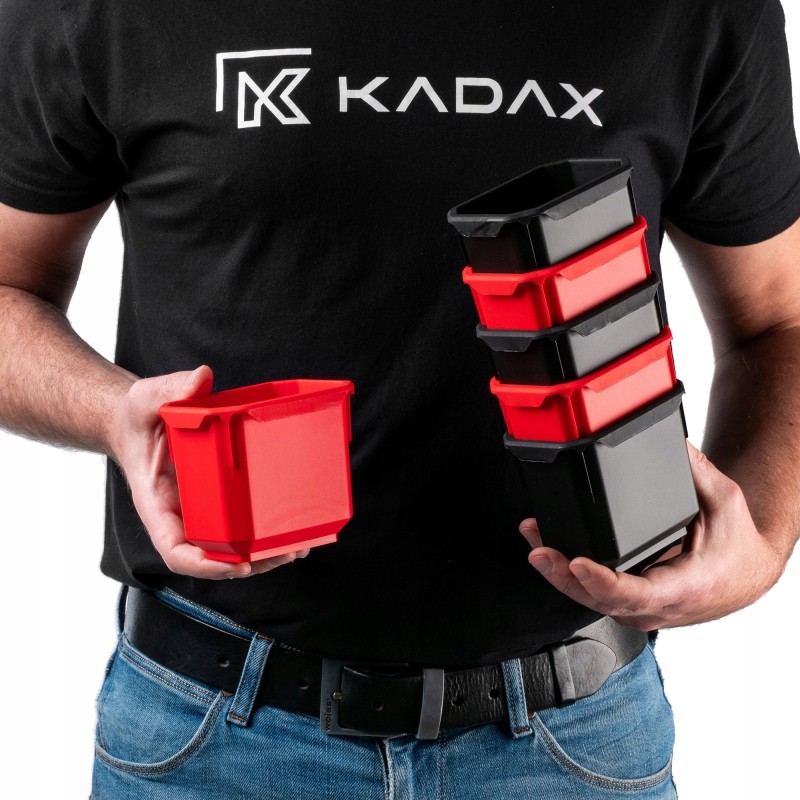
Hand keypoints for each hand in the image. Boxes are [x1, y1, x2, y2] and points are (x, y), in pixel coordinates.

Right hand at [109, 365, 309, 578]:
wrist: (137, 422)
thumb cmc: (137, 418)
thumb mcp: (147, 399)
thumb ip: (170, 388)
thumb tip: (200, 379)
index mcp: (157, 502)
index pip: (174, 548)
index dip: (204, 564)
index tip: (236, 564)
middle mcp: (179, 514)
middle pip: (212, 556)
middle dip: (249, 563)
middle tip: (284, 554)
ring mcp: (198, 510)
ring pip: (229, 546)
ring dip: (262, 554)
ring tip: (297, 548)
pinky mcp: (216, 499)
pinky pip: (238, 524)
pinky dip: (262, 533)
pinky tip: (290, 529)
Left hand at [519, 442, 783, 630]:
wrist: (746, 572)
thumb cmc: (737, 543)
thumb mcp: (724, 501)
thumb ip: (696, 470)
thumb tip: (670, 440)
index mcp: (685, 588)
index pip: (636, 595)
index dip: (602, 583)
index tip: (577, 564)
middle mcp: (658, 606)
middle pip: (602, 600)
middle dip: (564, 576)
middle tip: (540, 550)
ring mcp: (641, 608)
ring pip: (591, 599)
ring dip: (558, 573)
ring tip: (534, 540)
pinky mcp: (628, 602)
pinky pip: (593, 592)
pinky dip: (567, 573)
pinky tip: (546, 548)